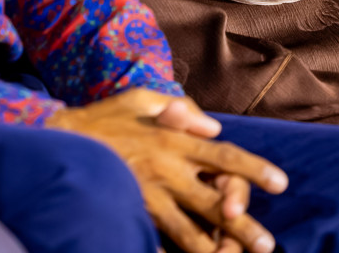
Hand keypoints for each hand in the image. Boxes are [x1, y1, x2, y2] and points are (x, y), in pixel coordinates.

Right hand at [47, 89, 287, 252]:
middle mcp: (166, 170)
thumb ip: (177, 109)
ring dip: (214, 248)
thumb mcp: (140, 100)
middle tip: (268, 245)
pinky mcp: (129, 211)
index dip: (253, 169)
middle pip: (212, 201)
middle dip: (242, 224)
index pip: (222, 155)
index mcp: (174, 140)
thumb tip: (214, 126)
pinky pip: (154, 239)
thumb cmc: (103, 118)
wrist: (58, 140)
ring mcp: (147, 195)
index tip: (280, 183)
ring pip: (187, 229)